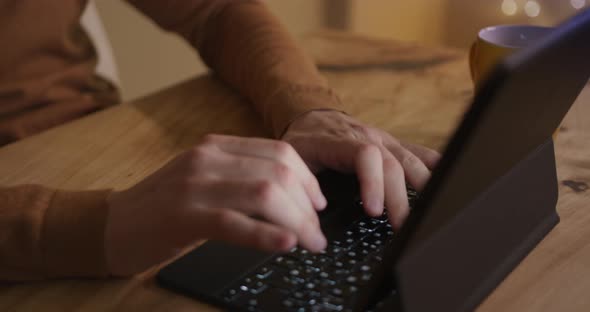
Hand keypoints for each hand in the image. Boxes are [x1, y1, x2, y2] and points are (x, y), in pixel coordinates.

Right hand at [105, 134, 326, 275]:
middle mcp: (207, 159)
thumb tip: (293, 198)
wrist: (112, 225)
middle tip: (317, 233)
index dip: (308, 178)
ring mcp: (194, 186)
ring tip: (309, 243)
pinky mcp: (183, 216)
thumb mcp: (204, 179)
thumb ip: (241, 177)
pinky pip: (235, 222)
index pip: (279, 151)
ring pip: (264, 194)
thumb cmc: (164, 207)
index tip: (318, 203)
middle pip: (279, 171)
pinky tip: (286, 244)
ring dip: (297, 222)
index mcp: (216, 147)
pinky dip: (266, 234)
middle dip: (308, 205)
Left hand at [282, 110, 439, 227]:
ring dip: (421, 185)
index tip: (373, 211)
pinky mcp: (391, 142)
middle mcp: (365, 137)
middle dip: (399, 197)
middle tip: (401, 226)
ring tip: (430, 209)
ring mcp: (382, 138)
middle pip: (392, 163)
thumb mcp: (292, 159)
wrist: (310, 116)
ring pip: (408, 158)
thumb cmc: (301, 142)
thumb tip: (308, 218)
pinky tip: (447, 174)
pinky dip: (432, 163)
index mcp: (338, 141)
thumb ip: (301, 183)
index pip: (364, 156)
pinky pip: (416, 151)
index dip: (372, 182)